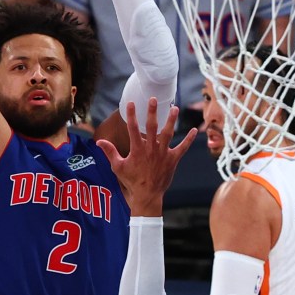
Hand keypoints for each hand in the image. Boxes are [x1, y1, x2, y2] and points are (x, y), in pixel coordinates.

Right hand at [97, 99, 196, 216]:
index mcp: (137, 149)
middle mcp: (151, 149)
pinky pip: (183, 148)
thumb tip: (99, 142)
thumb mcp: (117, 167)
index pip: (133, 128)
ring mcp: (163, 154)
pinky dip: (189, 139)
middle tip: (153, 99)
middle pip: (152, 126)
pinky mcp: (173, 160)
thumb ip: (110, 152)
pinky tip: (195, 130)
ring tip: (174, 108)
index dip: (132, 115)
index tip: (131, 103)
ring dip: (172, 120)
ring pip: (168, 134)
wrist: (147, 195)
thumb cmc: (131, 181)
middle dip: (152, 112)